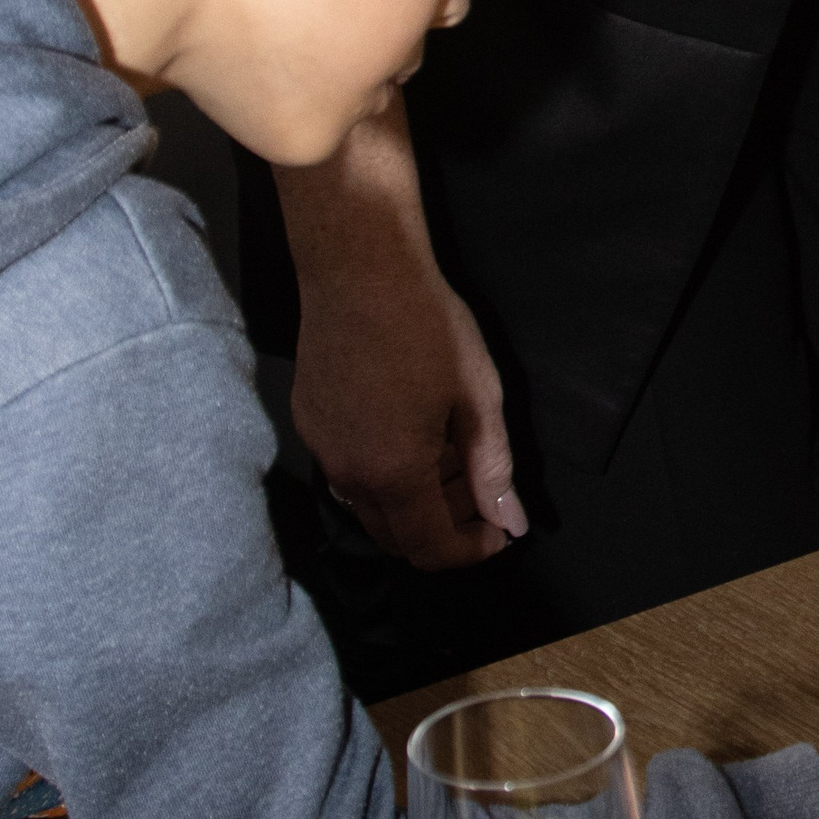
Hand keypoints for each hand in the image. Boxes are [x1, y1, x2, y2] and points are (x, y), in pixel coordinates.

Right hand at [277, 111, 524, 568]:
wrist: (358, 269)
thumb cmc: (429, 327)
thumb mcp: (477, 396)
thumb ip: (493, 469)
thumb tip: (511, 524)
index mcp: (393, 475)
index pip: (429, 548)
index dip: (470, 549)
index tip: (500, 529)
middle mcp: (347, 476)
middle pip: (395, 537)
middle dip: (444, 527)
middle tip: (482, 490)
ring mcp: (320, 451)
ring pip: (369, 507)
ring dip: (414, 502)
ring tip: (454, 457)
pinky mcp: (308, 424)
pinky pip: (348, 474)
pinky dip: (384, 475)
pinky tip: (413, 435)